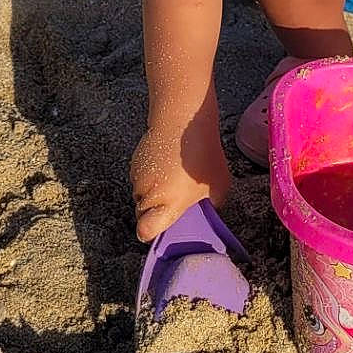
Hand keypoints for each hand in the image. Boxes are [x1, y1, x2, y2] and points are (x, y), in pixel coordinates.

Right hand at [130, 111, 231, 242]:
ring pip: (141, 195)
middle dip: (156, 211)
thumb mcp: (218, 184)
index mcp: (167, 205)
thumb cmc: (203, 155)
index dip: (151, 232)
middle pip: (143, 214)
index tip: (162, 227)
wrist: (183, 121)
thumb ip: (211, 204)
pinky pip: (139, 177)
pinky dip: (149, 176)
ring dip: (152, 192)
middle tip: (175, 199)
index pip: (145, 231)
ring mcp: (138, 177)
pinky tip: (166, 164)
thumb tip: (208, 210)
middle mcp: (147, 194)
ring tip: (172, 177)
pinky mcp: (134, 162)